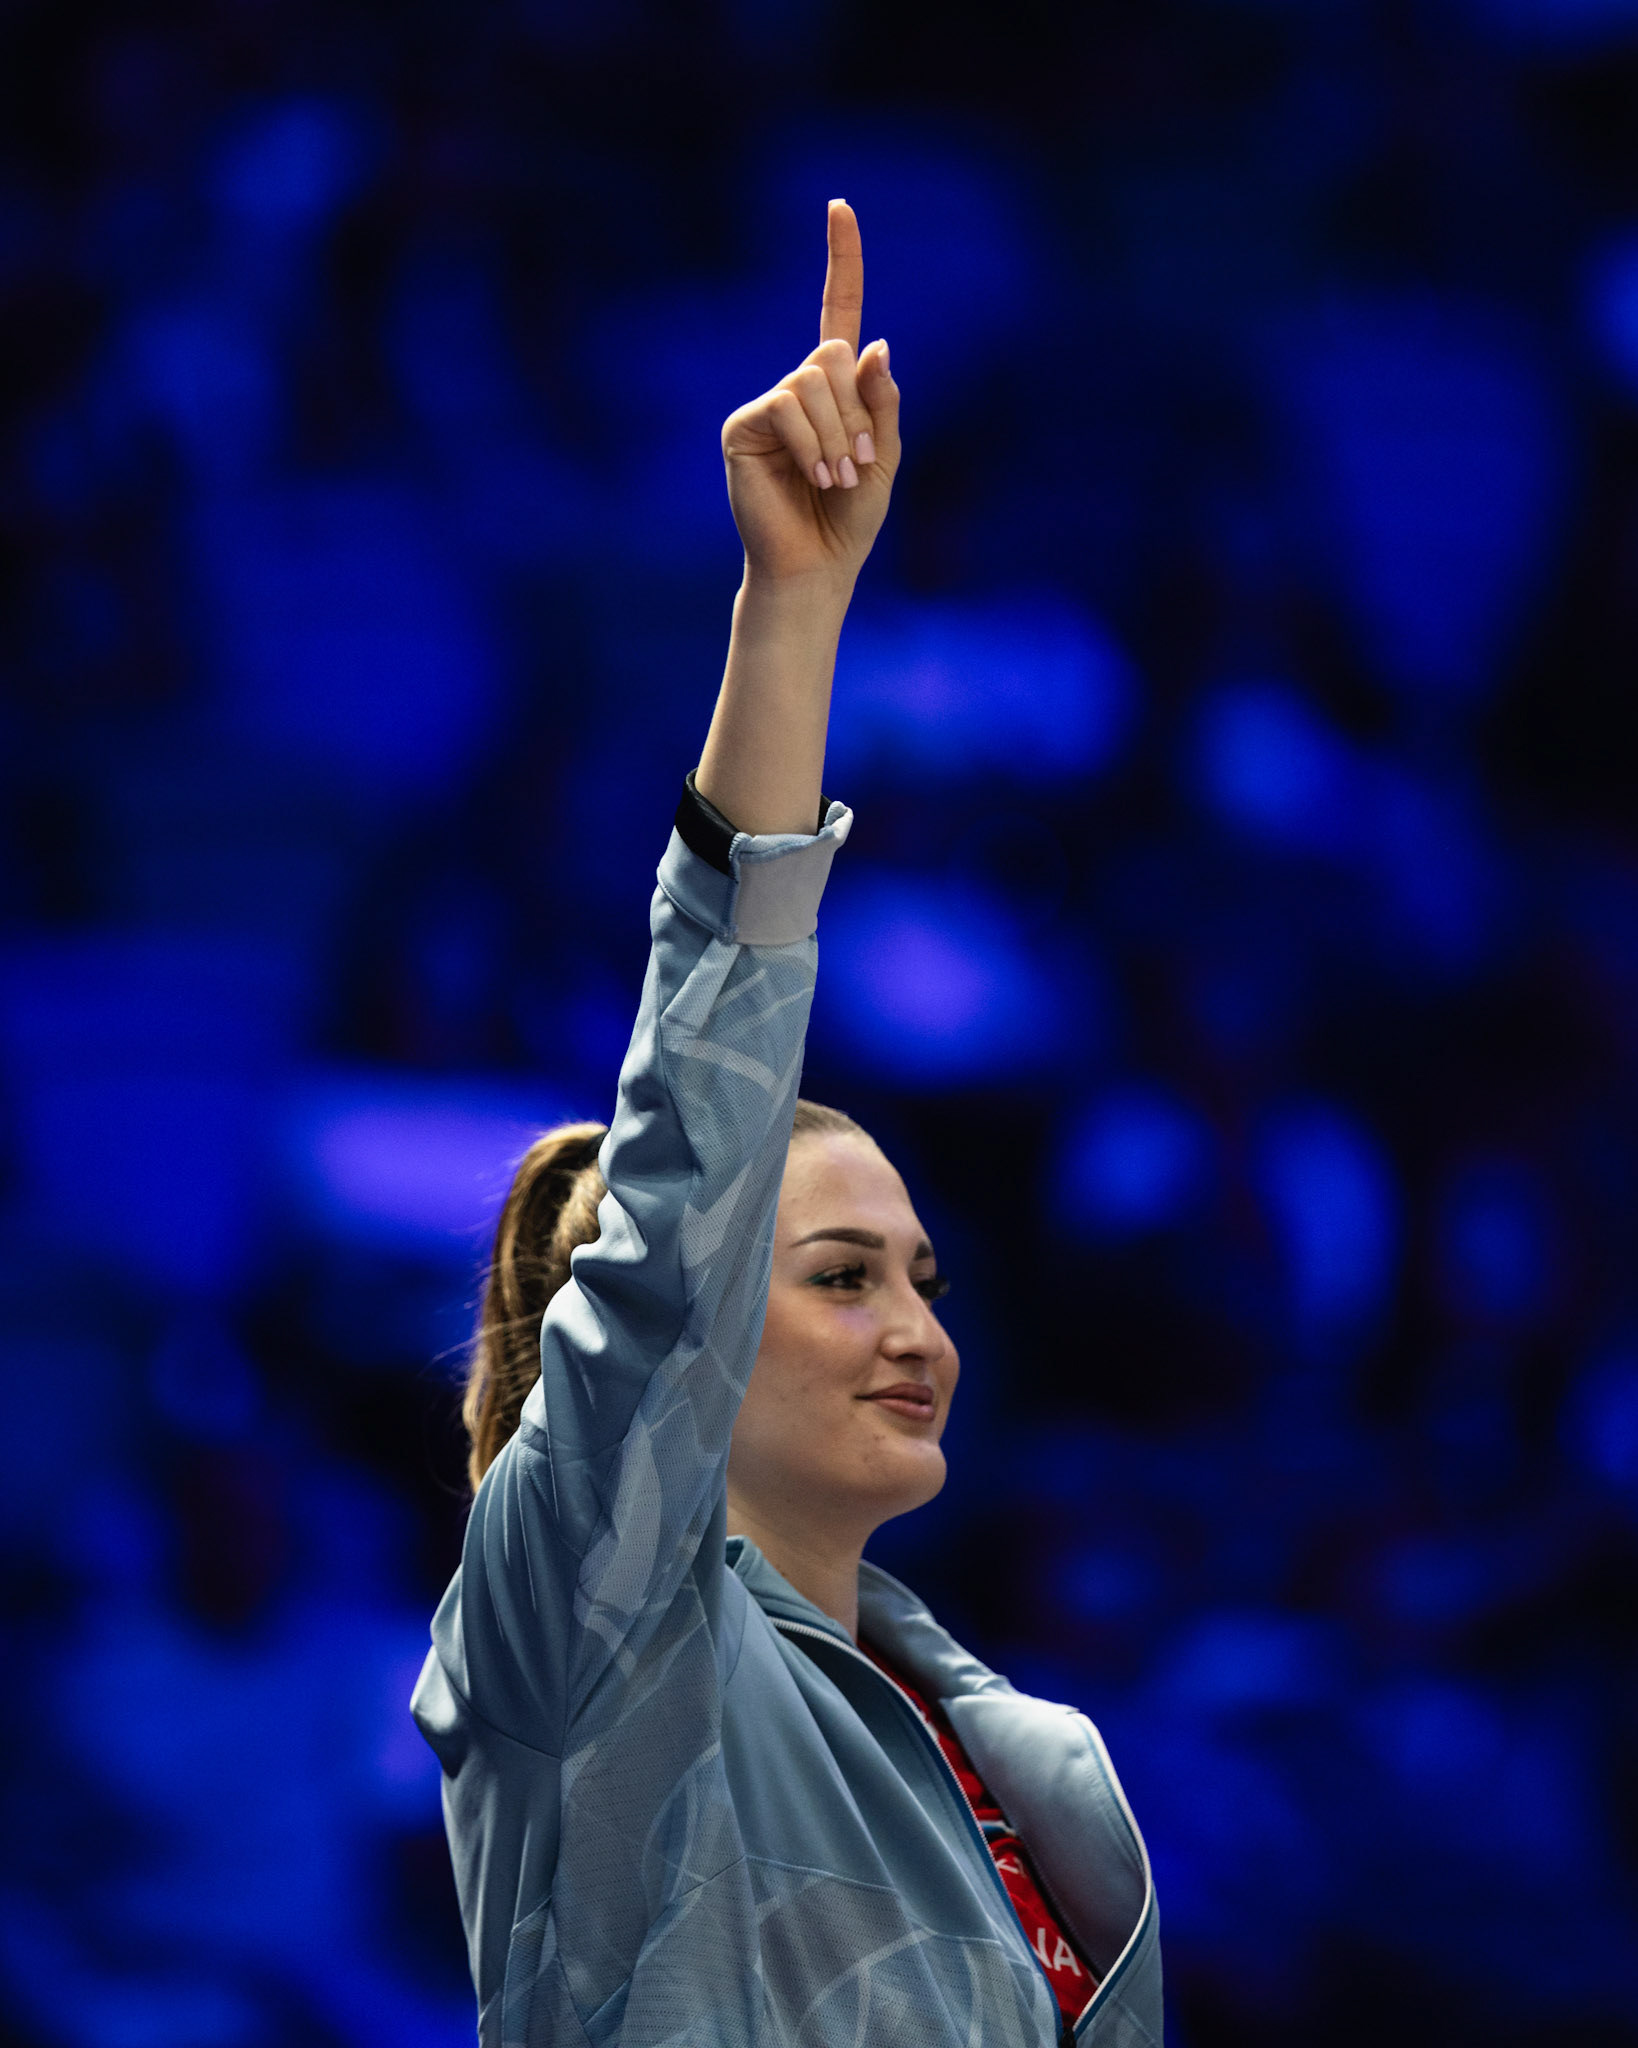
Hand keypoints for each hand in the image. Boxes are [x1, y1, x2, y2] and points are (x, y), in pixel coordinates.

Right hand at [721, 200, 899, 590]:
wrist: (816, 563)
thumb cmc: (850, 516)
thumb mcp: (885, 455)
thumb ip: (881, 402)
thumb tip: (875, 346)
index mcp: (837, 387)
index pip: (839, 308)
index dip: (842, 259)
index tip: (840, 206)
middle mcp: (799, 386)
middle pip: (831, 354)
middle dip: (856, 412)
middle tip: (857, 463)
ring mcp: (768, 404)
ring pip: (811, 380)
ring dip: (837, 434)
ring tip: (837, 478)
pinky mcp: (744, 426)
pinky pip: (786, 406)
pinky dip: (811, 443)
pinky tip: (816, 476)